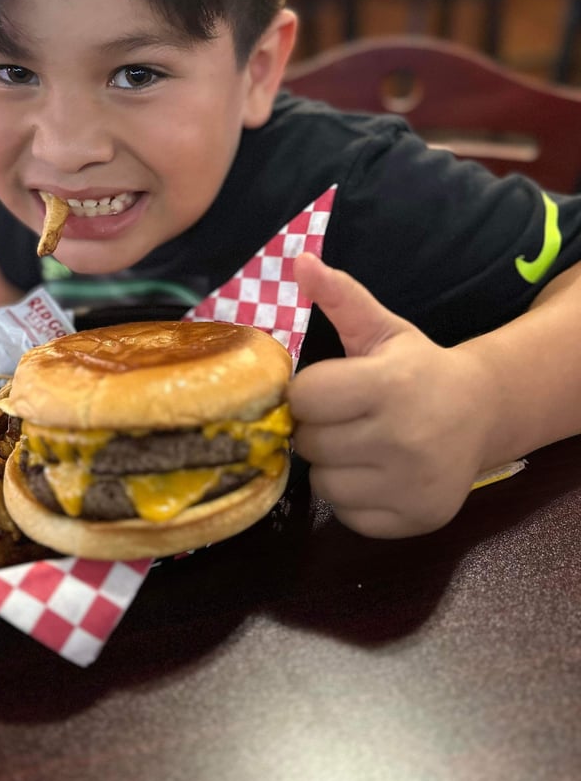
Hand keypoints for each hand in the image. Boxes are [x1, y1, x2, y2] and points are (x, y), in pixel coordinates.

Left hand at [288, 253, 493, 537]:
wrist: (481, 413)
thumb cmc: (419, 368)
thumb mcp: (382, 328)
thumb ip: (340, 296)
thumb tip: (298, 260)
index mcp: (389, 385)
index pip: (304, 397)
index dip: (309, 392)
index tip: (331, 388)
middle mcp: (403, 439)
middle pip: (310, 442)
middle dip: (319, 427)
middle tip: (347, 417)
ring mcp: (411, 485)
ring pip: (323, 484)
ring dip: (332, 465)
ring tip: (359, 445)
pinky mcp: (416, 520)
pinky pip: (347, 515)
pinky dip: (353, 497)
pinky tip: (376, 473)